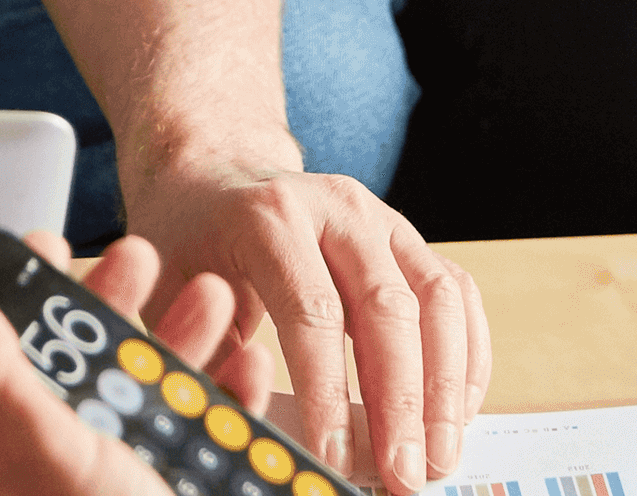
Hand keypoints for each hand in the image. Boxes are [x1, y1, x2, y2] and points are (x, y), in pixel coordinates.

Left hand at [0, 232, 269, 495]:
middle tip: (142, 259)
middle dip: (121, 304)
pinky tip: (246, 365)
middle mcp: (54, 473)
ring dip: (186, 336)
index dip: (23, 295)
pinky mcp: (183, 488)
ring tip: (214, 298)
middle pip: (81, 364)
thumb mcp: (48, 454)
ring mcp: (122, 483)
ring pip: (150, 389)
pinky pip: (207, 432)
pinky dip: (233, 393)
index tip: (50, 243)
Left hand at [123, 152, 488, 491]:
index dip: (328, 393)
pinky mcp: (407, 236)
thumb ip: (211, 354)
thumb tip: (255, 432)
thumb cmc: (190, 238)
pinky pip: (456, 291)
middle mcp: (336, 207)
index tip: (334, 458)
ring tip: (440, 455)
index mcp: (269, 217)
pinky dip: (466, 354)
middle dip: (403, 401)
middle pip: (388, 307)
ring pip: (438, 297)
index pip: (313, 312)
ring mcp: (381, 217)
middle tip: (405, 474)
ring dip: (446, 385)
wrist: (215, 170)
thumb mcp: (170, 291)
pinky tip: (457, 411)